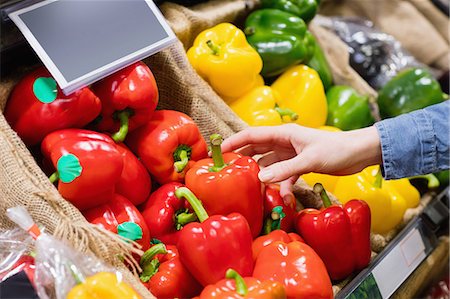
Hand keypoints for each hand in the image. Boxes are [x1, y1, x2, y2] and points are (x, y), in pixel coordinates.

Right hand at [222, 124, 381, 200]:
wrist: (360, 153)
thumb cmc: (337, 149)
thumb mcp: (309, 160)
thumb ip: (284, 170)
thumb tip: (259, 178)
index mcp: (284, 134)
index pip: (253, 134)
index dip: (235, 141)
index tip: (219, 150)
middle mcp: (285, 142)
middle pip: (257, 149)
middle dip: (244, 159)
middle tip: (229, 172)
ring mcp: (292, 154)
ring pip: (269, 164)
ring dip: (262, 176)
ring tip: (251, 189)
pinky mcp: (300, 165)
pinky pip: (284, 175)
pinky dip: (281, 185)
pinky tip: (280, 198)